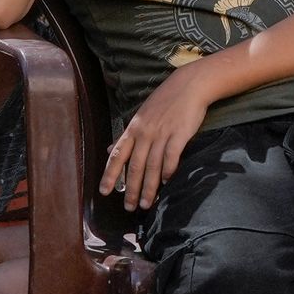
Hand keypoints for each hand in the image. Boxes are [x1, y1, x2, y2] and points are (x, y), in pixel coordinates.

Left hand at [102, 76, 211, 211]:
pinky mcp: (179, 133)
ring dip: (149, 187)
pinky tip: (166, 183)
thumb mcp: (141, 116)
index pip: (118, 155)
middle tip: (130, 208)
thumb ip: (126, 136)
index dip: (110, 174)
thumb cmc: (164, 102)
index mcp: (133, 129)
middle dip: (132, 189)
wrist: (188, 85)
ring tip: (147, 204)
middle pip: (135, 166)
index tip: (104, 192)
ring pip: (152, 165)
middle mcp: (145, 133)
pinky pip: (171, 156)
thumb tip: (109, 150)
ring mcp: (162, 133)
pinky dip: (168, 170)